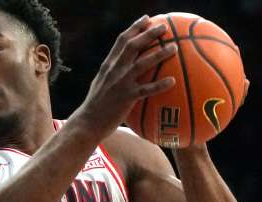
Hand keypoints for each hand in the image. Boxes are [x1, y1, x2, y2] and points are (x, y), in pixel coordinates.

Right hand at [73, 16, 176, 138]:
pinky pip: (146, 89)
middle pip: (133, 46)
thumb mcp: (100, 84)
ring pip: (142, 64)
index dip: (134, 28)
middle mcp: (114, 71)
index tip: (146, 19)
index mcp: (108, 66)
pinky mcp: (126, 98)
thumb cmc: (96, 107)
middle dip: (149, 33)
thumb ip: (112, 74)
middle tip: (164, 27)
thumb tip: (125, 68)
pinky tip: (172, 81)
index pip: (121, 41)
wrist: (87, 123)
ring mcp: (120, 84)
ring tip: (174, 47)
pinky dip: (160, 85)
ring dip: (159, 54)